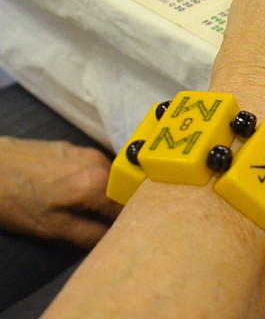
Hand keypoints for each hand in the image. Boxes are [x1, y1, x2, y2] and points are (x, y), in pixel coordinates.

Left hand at [0, 137, 119, 247]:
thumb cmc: (16, 201)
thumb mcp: (51, 227)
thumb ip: (89, 234)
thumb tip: (112, 238)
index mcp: (98, 184)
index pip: (127, 208)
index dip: (124, 223)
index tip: (117, 233)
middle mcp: (100, 162)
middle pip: (122, 189)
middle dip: (115, 207)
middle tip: (99, 223)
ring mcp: (87, 151)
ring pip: (109, 176)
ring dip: (104, 192)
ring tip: (84, 206)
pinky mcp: (73, 146)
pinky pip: (95, 166)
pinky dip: (92, 179)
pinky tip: (71, 188)